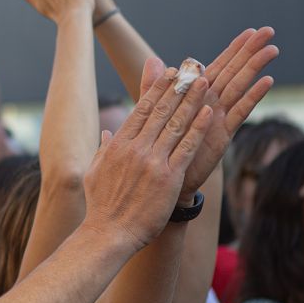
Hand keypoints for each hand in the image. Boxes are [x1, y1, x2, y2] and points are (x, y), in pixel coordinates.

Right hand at [82, 61, 212, 248]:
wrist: (108, 234)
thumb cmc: (101, 206)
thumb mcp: (94, 172)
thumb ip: (104, 149)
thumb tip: (108, 132)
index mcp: (117, 145)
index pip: (140, 109)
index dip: (157, 89)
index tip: (169, 73)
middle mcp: (135, 149)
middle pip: (161, 111)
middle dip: (178, 86)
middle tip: (192, 68)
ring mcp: (153, 162)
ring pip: (176, 124)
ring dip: (192, 100)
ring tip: (205, 82)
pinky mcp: (169, 178)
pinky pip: (187, 148)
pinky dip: (198, 128)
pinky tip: (209, 113)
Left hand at [155, 27, 278, 198]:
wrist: (163, 178)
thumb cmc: (159, 145)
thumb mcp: (152, 112)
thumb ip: (153, 87)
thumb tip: (153, 60)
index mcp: (194, 95)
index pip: (217, 66)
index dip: (233, 49)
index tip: (249, 31)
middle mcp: (210, 102)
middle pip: (233, 71)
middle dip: (250, 51)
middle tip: (269, 31)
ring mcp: (218, 117)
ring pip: (239, 86)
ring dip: (254, 68)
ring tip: (271, 49)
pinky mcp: (222, 133)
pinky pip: (239, 111)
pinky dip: (252, 96)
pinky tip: (267, 82)